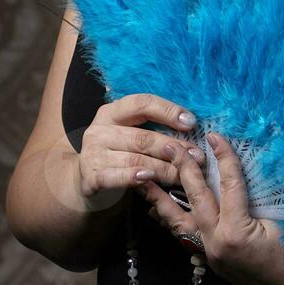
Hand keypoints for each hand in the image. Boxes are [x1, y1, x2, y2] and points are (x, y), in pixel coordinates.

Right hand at [78, 93, 205, 207]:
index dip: (168, 111)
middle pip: (143, 137)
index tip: (191, 122)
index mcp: (111, 112)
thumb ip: (151, 127)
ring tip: (184, 175)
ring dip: (164, 169)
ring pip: (135, 160)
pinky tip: (149, 179)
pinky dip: (133, 178)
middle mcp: (100, 130)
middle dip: (174, 148)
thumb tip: (191, 124)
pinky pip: (115, 177)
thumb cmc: (117, 153)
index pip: (142, 103)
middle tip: (197, 157)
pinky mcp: (90, 177)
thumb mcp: (128, 133)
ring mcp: (93, 153)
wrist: (86, 181)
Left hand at [135, 131, 283, 284]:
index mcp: (236, 233)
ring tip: (144, 180)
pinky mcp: (212, 261)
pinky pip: (186, 235)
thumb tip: (242, 170)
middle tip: (171, 145)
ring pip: (178, 223)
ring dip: (161, 199)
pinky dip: (172, 219)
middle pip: (196, 199)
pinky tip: (159, 209)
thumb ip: (260, 195)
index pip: (228, 184)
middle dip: (183, 169)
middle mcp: (216, 244)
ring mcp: (211, 255)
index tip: (215, 136)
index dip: (224, 157)